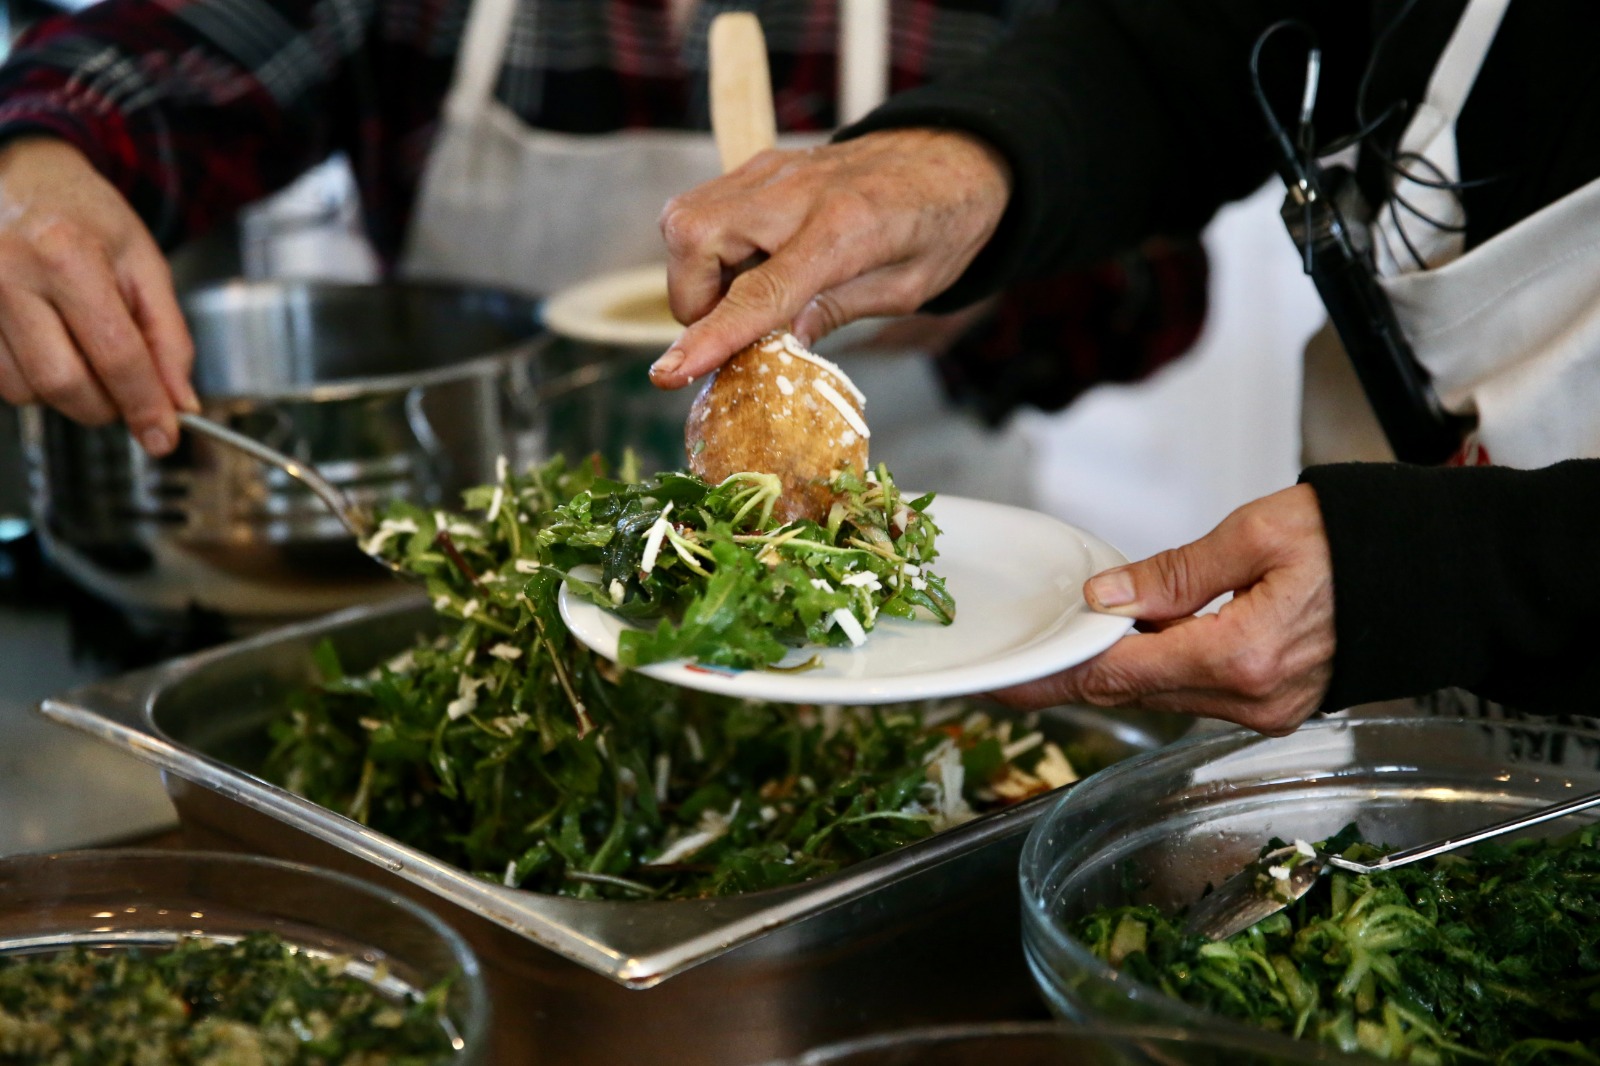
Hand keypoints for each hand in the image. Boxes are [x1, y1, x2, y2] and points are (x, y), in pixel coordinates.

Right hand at [0, 137, 196, 454]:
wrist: (20, 174)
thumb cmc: (85, 215)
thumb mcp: (144, 263)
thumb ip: (169, 337)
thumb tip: (179, 402)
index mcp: (67, 255)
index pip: (116, 356)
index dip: (145, 406)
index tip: (163, 436)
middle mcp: (10, 275)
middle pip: (64, 384)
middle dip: (106, 407)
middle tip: (128, 396)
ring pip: (27, 390)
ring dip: (68, 392)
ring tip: (84, 350)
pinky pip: (1, 380)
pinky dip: (34, 381)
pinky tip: (50, 346)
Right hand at [650, 128, 1010, 386]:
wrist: (955, 156)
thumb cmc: (940, 226)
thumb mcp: (904, 289)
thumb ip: (834, 313)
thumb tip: (772, 349)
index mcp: (846, 228)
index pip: (760, 291)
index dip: (712, 336)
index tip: (670, 373)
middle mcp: (798, 190)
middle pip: (696, 239)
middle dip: (694, 298)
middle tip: (736, 329)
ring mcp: (773, 170)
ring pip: (685, 219)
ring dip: (697, 274)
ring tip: (747, 295)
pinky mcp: (762, 164)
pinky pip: (703, 206)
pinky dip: (710, 248)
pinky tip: (752, 265)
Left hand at [991, 485, 1335, 735]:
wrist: (1445, 573)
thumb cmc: (1363, 539)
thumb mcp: (1257, 533)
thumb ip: (1175, 572)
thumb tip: (1108, 598)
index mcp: (1242, 657)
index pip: (1122, 673)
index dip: (1059, 675)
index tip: (1011, 681)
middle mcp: (1253, 700)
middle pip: (1138, 692)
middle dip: (1079, 674)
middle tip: (1021, 668)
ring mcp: (1269, 711)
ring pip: (1167, 696)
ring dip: (1123, 669)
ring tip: (1076, 645)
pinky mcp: (1279, 707)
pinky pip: (1200, 694)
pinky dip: (1165, 670)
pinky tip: (1143, 644)